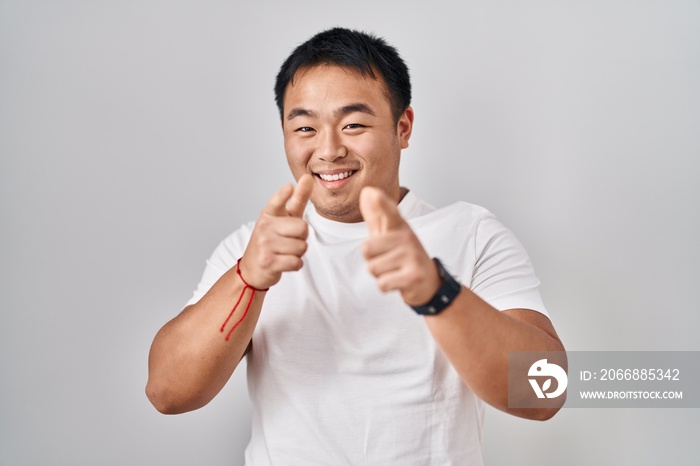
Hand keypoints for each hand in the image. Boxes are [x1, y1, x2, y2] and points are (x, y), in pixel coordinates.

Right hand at [239, 174, 313, 288]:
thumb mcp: (283, 217)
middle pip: (302, 228)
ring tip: (285, 251)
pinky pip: (297, 262)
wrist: (252, 268)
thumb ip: (297, 199)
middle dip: (303, 236)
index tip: (288, 187)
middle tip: (290, 239)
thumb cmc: (272, 239)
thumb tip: (308, 177)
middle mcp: (265, 227)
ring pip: (302, 247)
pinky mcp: (268, 262)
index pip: (276, 202)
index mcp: (268, 214)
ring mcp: (265, 245)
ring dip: (298, 252)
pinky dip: (295, 264)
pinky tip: (284, 262)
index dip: (283, 195)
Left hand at [359, 187, 440, 305]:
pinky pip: (382, 283)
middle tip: (389, 262)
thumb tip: (366, 192)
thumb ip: (377, 215)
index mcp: (400, 228)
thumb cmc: (405, 257)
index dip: (381, 203)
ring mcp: (412, 256)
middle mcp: (407, 238)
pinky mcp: (413, 276)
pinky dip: (386, 286)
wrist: (430, 283)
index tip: (371, 191)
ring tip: (394, 271)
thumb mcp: (391, 234)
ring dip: (380, 275)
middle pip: (366, 250)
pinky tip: (399, 282)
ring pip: (372, 268)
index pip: (389, 212)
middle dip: (372, 261)